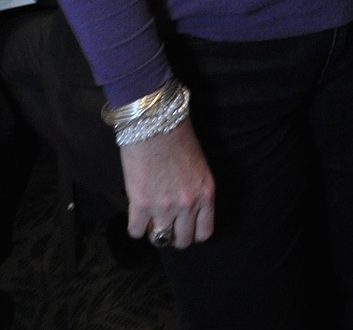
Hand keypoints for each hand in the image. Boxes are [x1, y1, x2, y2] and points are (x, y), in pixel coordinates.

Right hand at [120, 119, 214, 248]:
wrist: (155, 122)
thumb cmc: (177, 136)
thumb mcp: (198, 165)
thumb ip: (195, 189)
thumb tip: (185, 208)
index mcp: (206, 192)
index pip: (204, 232)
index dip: (193, 232)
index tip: (184, 226)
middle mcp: (188, 204)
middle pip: (183, 241)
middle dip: (173, 235)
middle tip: (166, 223)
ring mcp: (164, 207)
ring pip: (160, 240)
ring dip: (154, 231)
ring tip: (150, 218)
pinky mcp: (141, 205)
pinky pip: (136, 232)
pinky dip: (135, 226)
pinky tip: (136, 214)